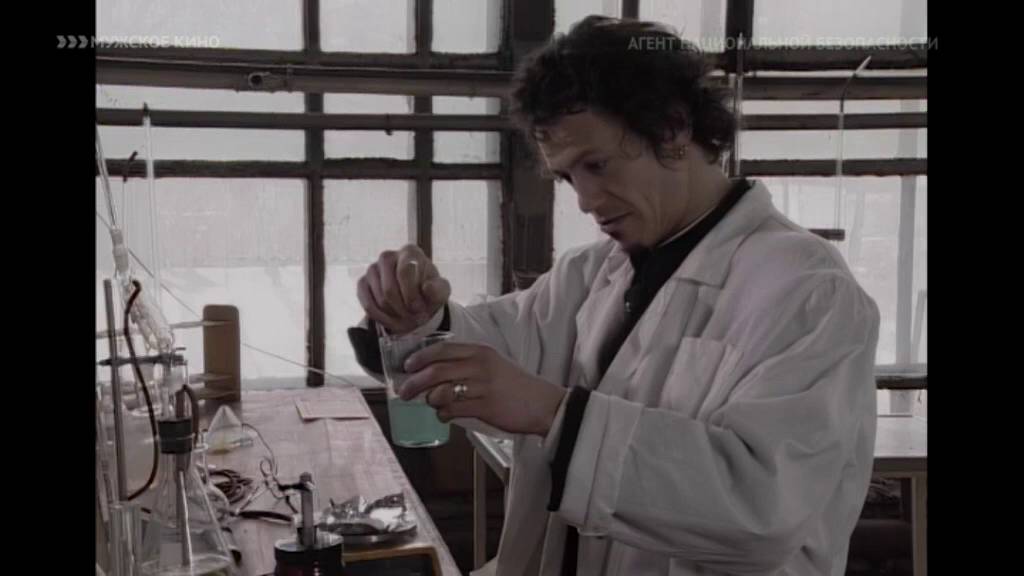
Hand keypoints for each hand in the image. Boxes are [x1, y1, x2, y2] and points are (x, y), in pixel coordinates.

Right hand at [356, 244, 450, 334]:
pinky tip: (392, 320)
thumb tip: (427, 287)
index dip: (412, 295)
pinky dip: (380, 317)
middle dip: (402, 309)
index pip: (404, 271)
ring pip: (379, 299)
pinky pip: (367, 304)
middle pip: (389, 289)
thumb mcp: (441, 291)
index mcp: (410, 252)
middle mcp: (388, 256)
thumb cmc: (429, 291)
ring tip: (406, 319)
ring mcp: (372, 268)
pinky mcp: (363, 282)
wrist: (416, 298)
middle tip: (414, 318)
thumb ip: (438, 289)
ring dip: (394, 315)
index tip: (420, 309)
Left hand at [399, 342, 567, 435]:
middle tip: (404, 391)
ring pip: (441, 391)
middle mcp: (479, 365)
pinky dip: (443, 414)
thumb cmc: (514, 385)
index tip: (407, 366)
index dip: (420, 357)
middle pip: (436, 370)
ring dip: (430, 400)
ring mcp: (482, 386)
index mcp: (480, 351)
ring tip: (431, 404)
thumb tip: (434, 373)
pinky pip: (452, 410)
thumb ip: (467, 364)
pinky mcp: (485, 406)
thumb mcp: (492, 364)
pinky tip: (445, 415)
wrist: (542, 404)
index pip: (442, 349)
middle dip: (414, 382)